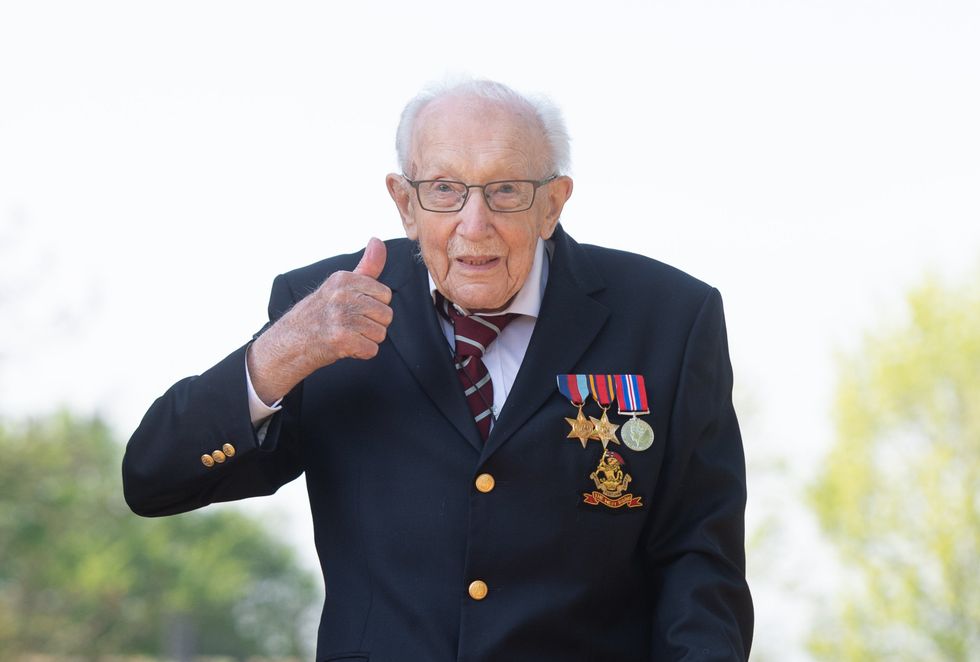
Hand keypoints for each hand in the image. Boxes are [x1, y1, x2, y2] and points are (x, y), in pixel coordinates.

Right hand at [247, 237, 392, 403]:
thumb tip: (377, 240)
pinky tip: (344, 346)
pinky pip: (371, 349)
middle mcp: (342, 294)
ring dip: (366, 340)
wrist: (291, 341)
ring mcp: (341, 316)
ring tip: (346, 335)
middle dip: (372, 325)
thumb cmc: (320, 313)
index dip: (374, 307)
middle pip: (386, 315)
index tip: (354, 309)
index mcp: (344, 279)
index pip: (385, 294)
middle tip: (349, 325)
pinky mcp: (341, 338)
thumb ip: (366, 266)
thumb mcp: (340, 284)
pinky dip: (360, 353)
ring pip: (380, 333)